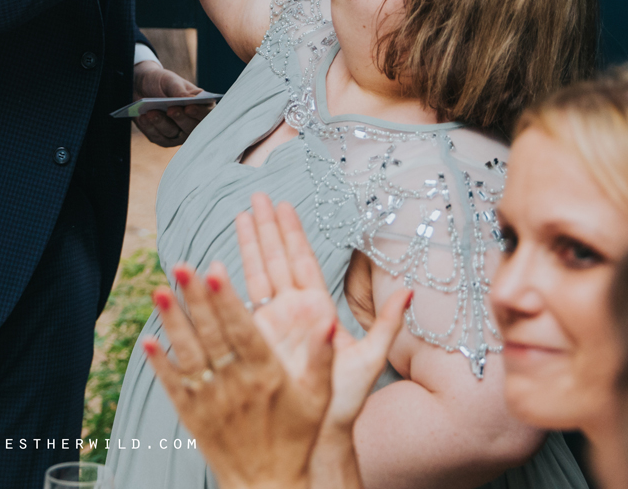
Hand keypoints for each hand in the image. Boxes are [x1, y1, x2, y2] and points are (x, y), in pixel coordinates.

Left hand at [134, 60, 212, 146]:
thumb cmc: (162, 83)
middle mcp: (193, 123)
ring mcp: (179, 133)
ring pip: (173, 133)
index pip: (207, 113)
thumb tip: (191, 99)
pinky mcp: (164, 139)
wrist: (142, 87)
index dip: (200, 113)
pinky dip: (150, 127)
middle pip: (191, 128)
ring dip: (161, 123)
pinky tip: (143, 118)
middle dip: (180, 119)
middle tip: (170, 110)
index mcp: (201, 106)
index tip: (189, 108)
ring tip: (151, 112)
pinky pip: (158, 137)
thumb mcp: (170, 81)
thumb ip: (180, 90)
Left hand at [142, 260, 331, 488]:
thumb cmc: (296, 438)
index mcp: (267, 375)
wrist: (268, 485)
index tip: (215, 269)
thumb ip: (321, 357)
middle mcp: (237, 385)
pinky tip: (147, 341)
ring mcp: (211, 401)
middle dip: (195, 298)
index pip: (243, 330)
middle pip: (212, 334)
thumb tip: (328, 318)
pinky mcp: (193, 417)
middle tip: (181, 266)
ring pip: (189, 354)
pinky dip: (159, 364)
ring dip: (172, 322)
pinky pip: (173, 386)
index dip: (228, 300)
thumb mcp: (318, 398)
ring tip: (159, 291)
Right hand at [236, 195, 410, 488]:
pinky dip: (229, 282)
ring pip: (258, 274)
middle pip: (277, 259)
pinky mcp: (254, 339)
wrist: (318, 432)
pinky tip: (217, 262)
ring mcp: (271, 324)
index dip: (293, 233)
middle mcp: (292, 311)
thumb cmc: (342, 401)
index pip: (303, 261)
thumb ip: (388, 322)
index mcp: (318, 309)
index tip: (284, 206)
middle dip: (267, 227)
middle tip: (257, 196)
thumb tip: (411, 290)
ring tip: (241, 214)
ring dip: (249, 244)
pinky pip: (241, 304)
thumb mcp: (370, 357)